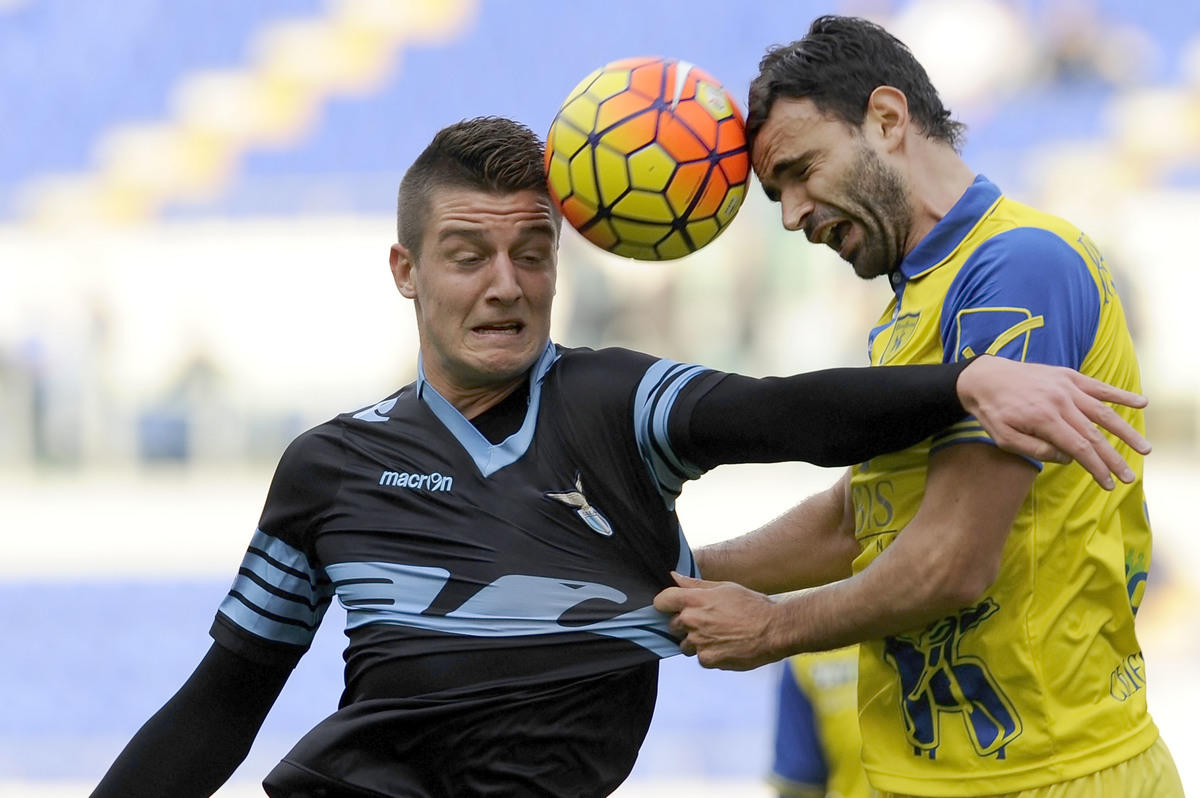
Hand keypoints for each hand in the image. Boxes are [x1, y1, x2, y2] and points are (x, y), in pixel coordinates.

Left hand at [652, 572, 784, 670]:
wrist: (774, 630)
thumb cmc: (752, 605)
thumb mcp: (724, 587)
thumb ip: (695, 584)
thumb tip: (674, 576)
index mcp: (695, 599)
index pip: (661, 601)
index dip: (665, 604)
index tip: (671, 607)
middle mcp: (692, 620)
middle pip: (672, 625)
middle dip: (684, 625)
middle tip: (707, 622)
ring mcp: (698, 642)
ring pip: (685, 644)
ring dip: (697, 642)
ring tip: (720, 635)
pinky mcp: (708, 659)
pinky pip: (701, 658)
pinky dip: (710, 654)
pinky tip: (727, 646)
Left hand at [956, 355, 1149, 489]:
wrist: (983, 376)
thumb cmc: (993, 412)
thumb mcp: (1004, 438)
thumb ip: (1036, 450)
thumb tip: (1068, 458)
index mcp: (1044, 419)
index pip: (1079, 448)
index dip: (1096, 468)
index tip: (1108, 484)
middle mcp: (1060, 402)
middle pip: (1095, 435)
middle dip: (1114, 458)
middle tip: (1129, 478)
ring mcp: (1066, 387)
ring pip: (1103, 412)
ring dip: (1126, 431)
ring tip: (1145, 449)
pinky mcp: (1068, 375)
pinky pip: (1099, 386)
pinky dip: (1120, 394)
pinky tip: (1142, 402)